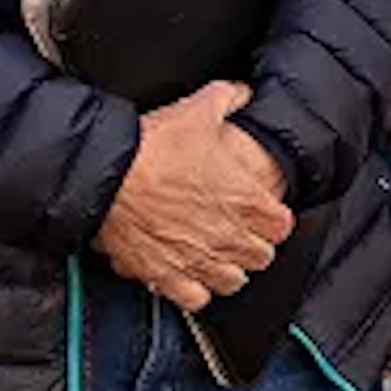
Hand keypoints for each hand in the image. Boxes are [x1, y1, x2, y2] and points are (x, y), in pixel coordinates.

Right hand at [93, 79, 295, 311]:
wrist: (107, 175)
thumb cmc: (153, 146)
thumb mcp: (199, 109)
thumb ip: (229, 98)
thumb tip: (241, 92)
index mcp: (245, 199)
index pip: (282, 227)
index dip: (275, 219)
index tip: (265, 213)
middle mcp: (227, 235)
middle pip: (261, 256)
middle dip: (254, 245)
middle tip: (240, 233)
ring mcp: (198, 259)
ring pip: (233, 282)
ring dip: (229, 269)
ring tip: (218, 255)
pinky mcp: (166, 275)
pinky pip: (195, 298)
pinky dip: (196, 290)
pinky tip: (190, 274)